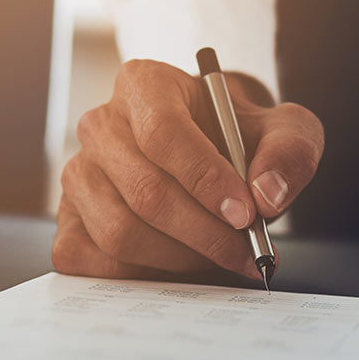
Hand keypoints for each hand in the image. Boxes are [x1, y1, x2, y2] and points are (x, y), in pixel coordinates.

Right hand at [52, 59, 323, 279]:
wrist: (213, 154)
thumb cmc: (241, 139)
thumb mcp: (284, 129)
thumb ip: (289, 152)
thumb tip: (267, 196)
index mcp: (143, 84)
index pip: (162, 133)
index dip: (205, 179)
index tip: (246, 214)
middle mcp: (100, 125)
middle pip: (145, 192)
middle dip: (205, 233)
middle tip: (248, 251)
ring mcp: (78, 174)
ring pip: (120, 232)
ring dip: (181, 259)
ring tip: (221, 256)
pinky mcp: (68, 220)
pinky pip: (96, 262)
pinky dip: (145, 275)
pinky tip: (182, 265)